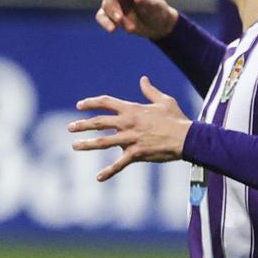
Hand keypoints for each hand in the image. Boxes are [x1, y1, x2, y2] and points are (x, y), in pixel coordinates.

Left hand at [68, 76, 190, 180]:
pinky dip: (109, 171)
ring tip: (75, 146)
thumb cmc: (177, 119)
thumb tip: (143, 80)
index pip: (105, 103)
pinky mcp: (137, 154)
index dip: (91, 103)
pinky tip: (98, 177)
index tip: (80, 106)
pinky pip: (119, 164)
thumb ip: (150, 91)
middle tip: (71, 128)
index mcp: (132, 110)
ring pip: (103, 142)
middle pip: (99, 122)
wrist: (187, 138)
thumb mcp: (164, 101)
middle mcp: (128, 123)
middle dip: (82, 125)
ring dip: (87, 144)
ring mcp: (131, 139)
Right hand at [97, 0, 177, 39]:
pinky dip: (105, 23)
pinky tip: (112, 30)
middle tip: (121, 19)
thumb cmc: (159, 11)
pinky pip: (102, 16)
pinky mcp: (111, 13)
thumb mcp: (157, 6)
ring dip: (115, 18)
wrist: (158, 26)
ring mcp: (114, 0)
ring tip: (131, 29)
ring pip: (106, 6)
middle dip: (113, 7)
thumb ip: (148, 1)